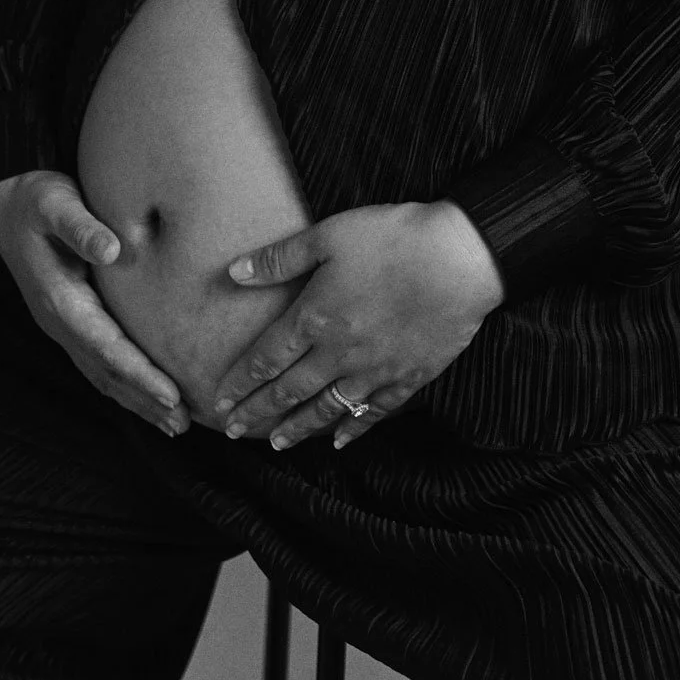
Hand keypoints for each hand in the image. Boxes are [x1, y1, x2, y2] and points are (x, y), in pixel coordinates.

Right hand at [0, 170, 187, 434]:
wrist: (7, 206)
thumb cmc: (37, 200)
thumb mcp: (56, 202)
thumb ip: (81, 226)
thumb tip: (112, 250)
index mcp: (61, 300)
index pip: (107, 348)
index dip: (140, 374)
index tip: (172, 395)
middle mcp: (61, 322)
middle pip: (107, 372)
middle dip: (145, 399)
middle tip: (183, 424)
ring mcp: (63, 326)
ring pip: (103, 374)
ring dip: (137, 401)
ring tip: (173, 423)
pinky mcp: (71, 322)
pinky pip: (100, 363)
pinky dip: (125, 385)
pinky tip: (147, 395)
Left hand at [211, 201, 505, 450]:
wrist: (461, 257)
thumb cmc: (395, 237)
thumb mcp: (330, 234)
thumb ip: (280, 258)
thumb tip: (233, 272)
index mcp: (316, 317)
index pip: (266, 359)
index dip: (240, 383)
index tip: (217, 402)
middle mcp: (339, 353)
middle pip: (289, 391)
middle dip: (257, 413)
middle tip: (232, 432)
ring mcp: (375, 369)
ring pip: (327, 409)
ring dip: (297, 429)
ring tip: (275, 445)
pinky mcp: (410, 375)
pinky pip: (375, 411)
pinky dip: (354, 428)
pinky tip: (340, 441)